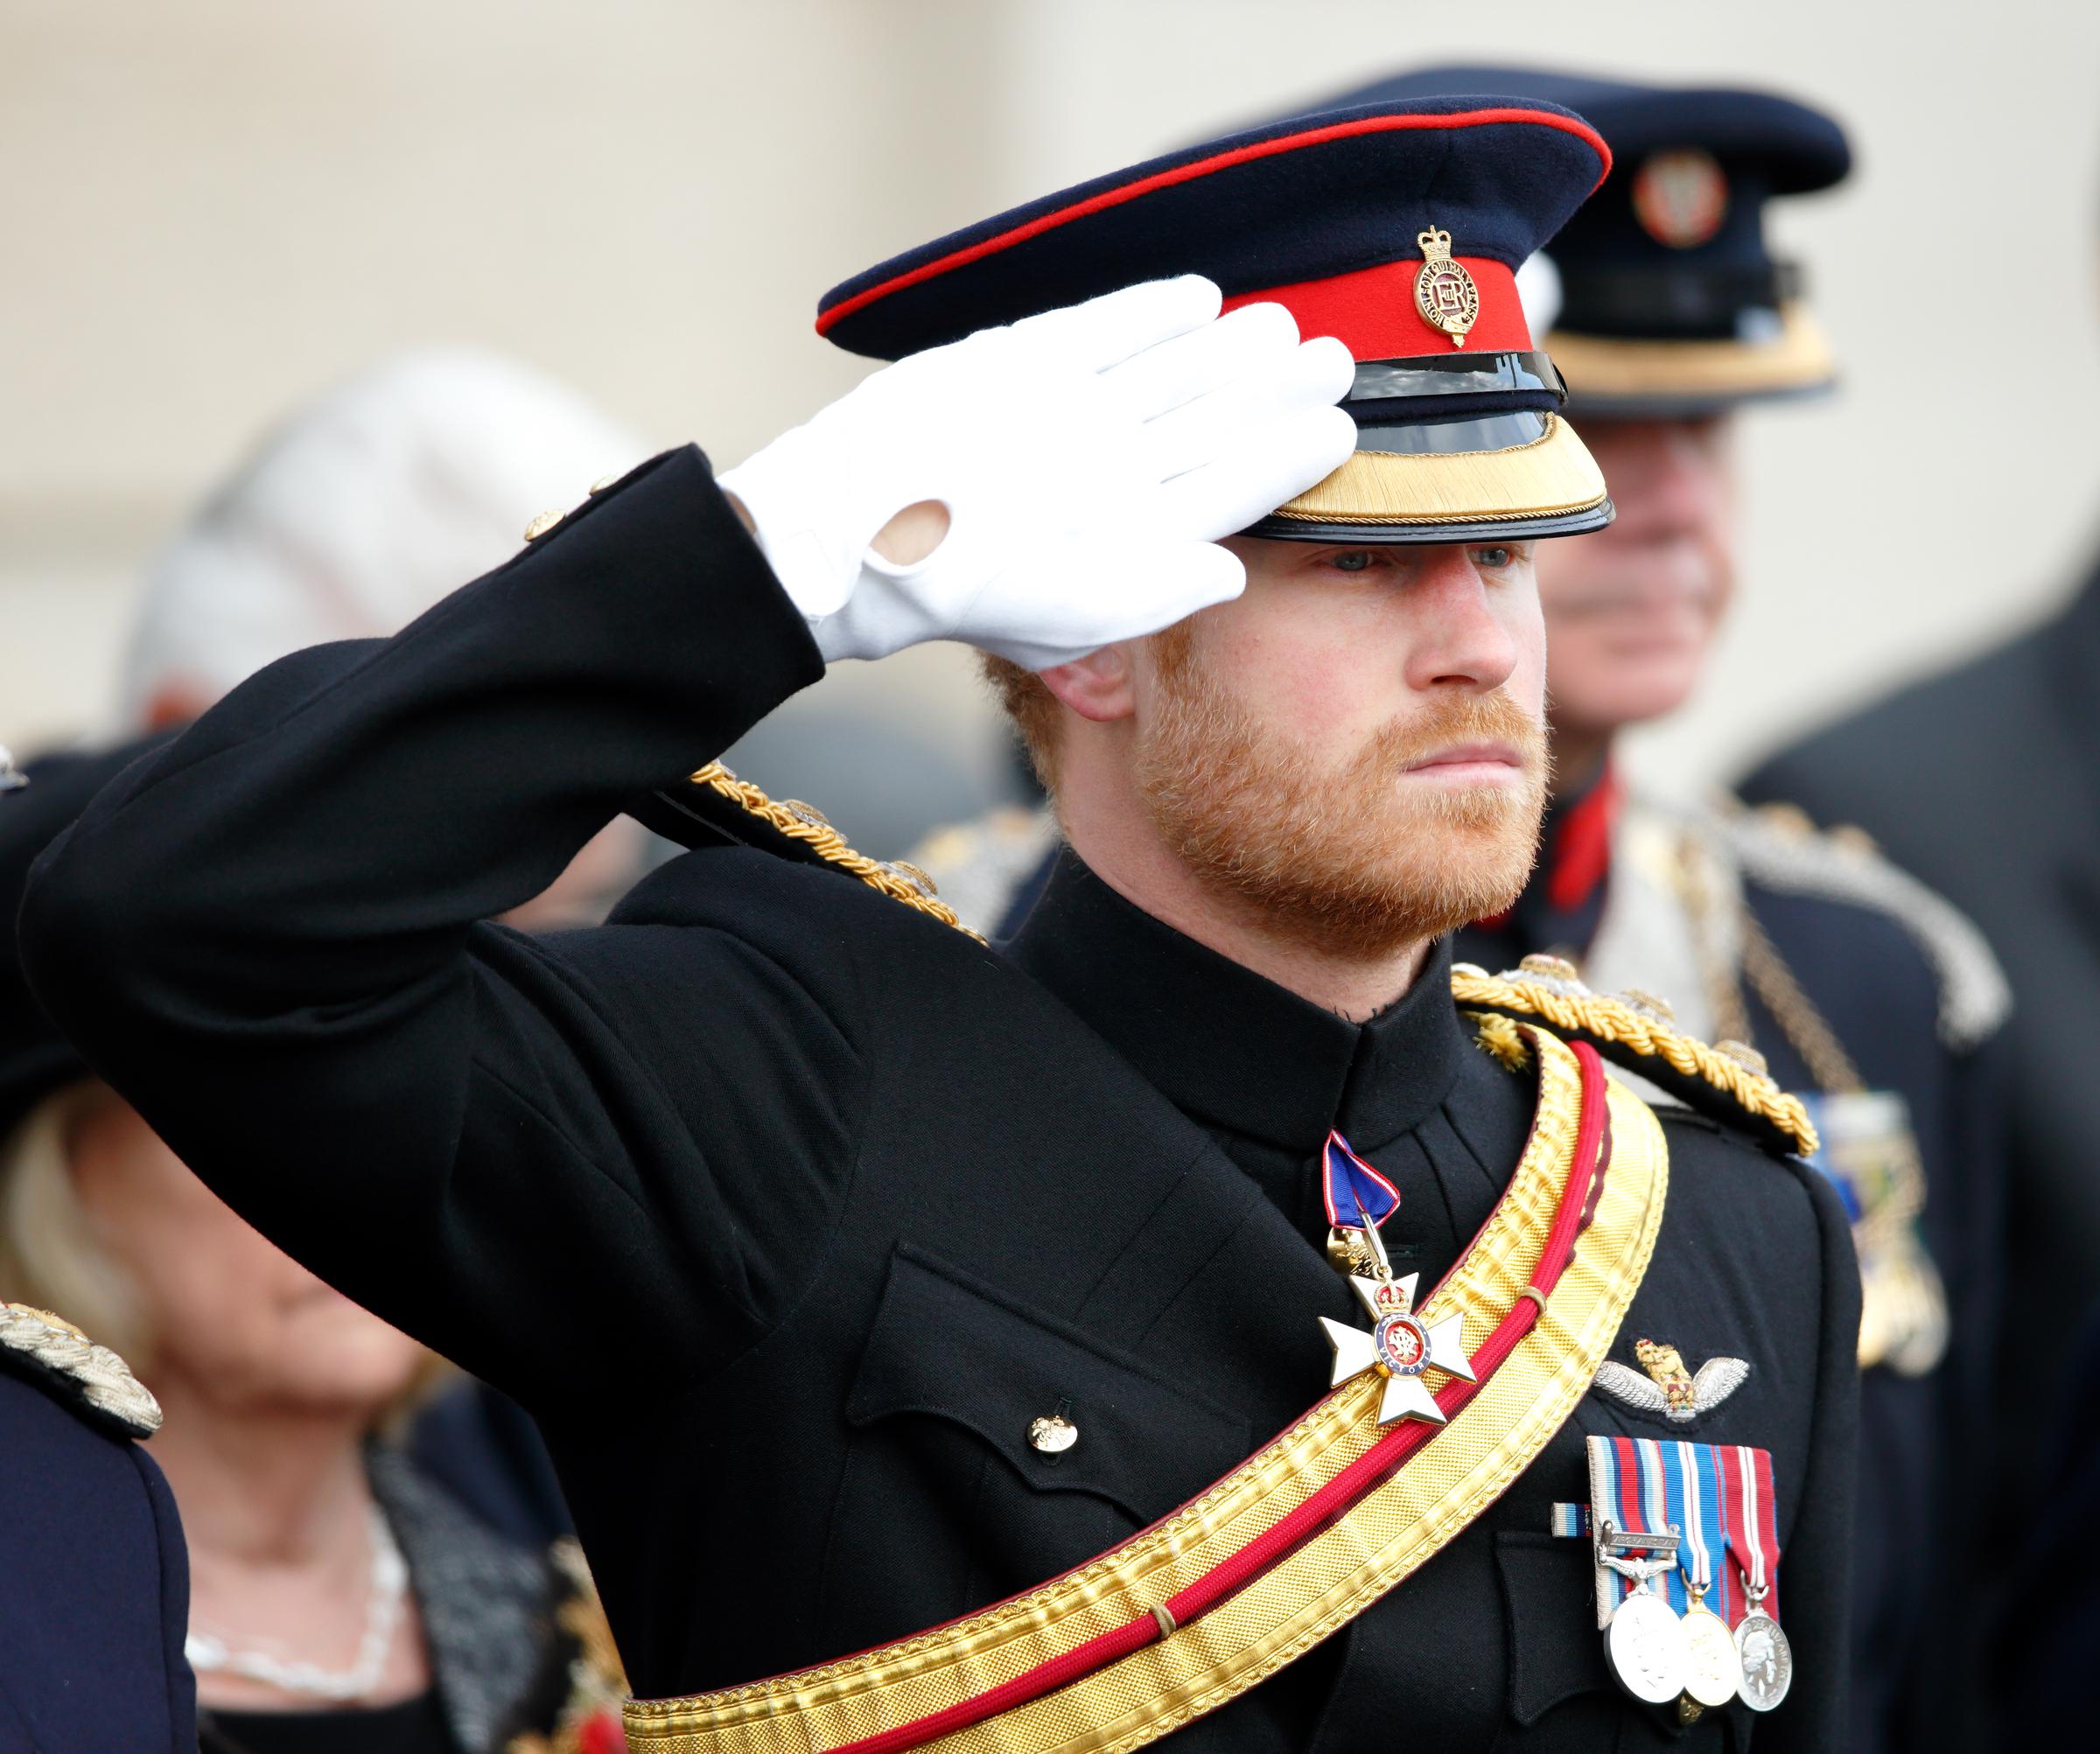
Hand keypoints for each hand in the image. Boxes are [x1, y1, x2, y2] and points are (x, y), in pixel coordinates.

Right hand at [719, 276, 1354, 667]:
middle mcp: (1107, 471)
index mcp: (1125, 532)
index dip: (1283, 459)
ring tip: (1283, 323)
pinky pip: (1101, 332)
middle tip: (1336, 359)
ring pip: (1167, 375)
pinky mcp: (1026, 365)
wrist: (854, 527)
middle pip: (1208, 425)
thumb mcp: (1066, 609)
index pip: (1225, 491)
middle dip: (1271, 393)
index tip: (1340, 429)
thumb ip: (1155, 589)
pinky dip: (1148, 313)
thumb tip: (1235, 574)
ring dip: (1225, 350)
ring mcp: (1069, 416)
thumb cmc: (957, 585)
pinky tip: (1200, 297)